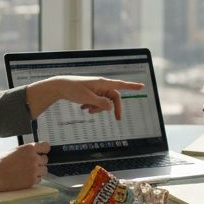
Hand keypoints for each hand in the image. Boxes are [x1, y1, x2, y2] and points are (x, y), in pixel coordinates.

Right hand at [0, 141, 48, 193]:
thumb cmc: (1, 163)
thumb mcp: (15, 151)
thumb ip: (26, 151)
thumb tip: (35, 152)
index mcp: (29, 148)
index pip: (46, 147)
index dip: (44, 150)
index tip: (42, 153)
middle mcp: (34, 158)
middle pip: (45, 159)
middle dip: (39, 162)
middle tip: (29, 165)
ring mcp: (34, 170)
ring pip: (44, 170)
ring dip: (38, 171)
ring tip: (27, 172)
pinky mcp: (32, 180)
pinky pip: (39, 179)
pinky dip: (34, 179)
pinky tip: (24, 178)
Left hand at [27, 76, 143, 119]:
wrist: (61, 87)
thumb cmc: (73, 89)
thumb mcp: (88, 98)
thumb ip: (101, 103)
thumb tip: (111, 107)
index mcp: (102, 83)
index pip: (120, 85)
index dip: (132, 86)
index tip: (142, 86)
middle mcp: (101, 85)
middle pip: (114, 98)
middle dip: (112, 108)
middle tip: (117, 119)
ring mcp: (97, 90)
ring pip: (105, 102)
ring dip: (98, 108)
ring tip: (87, 109)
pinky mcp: (91, 93)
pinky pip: (97, 102)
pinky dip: (92, 106)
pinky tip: (83, 107)